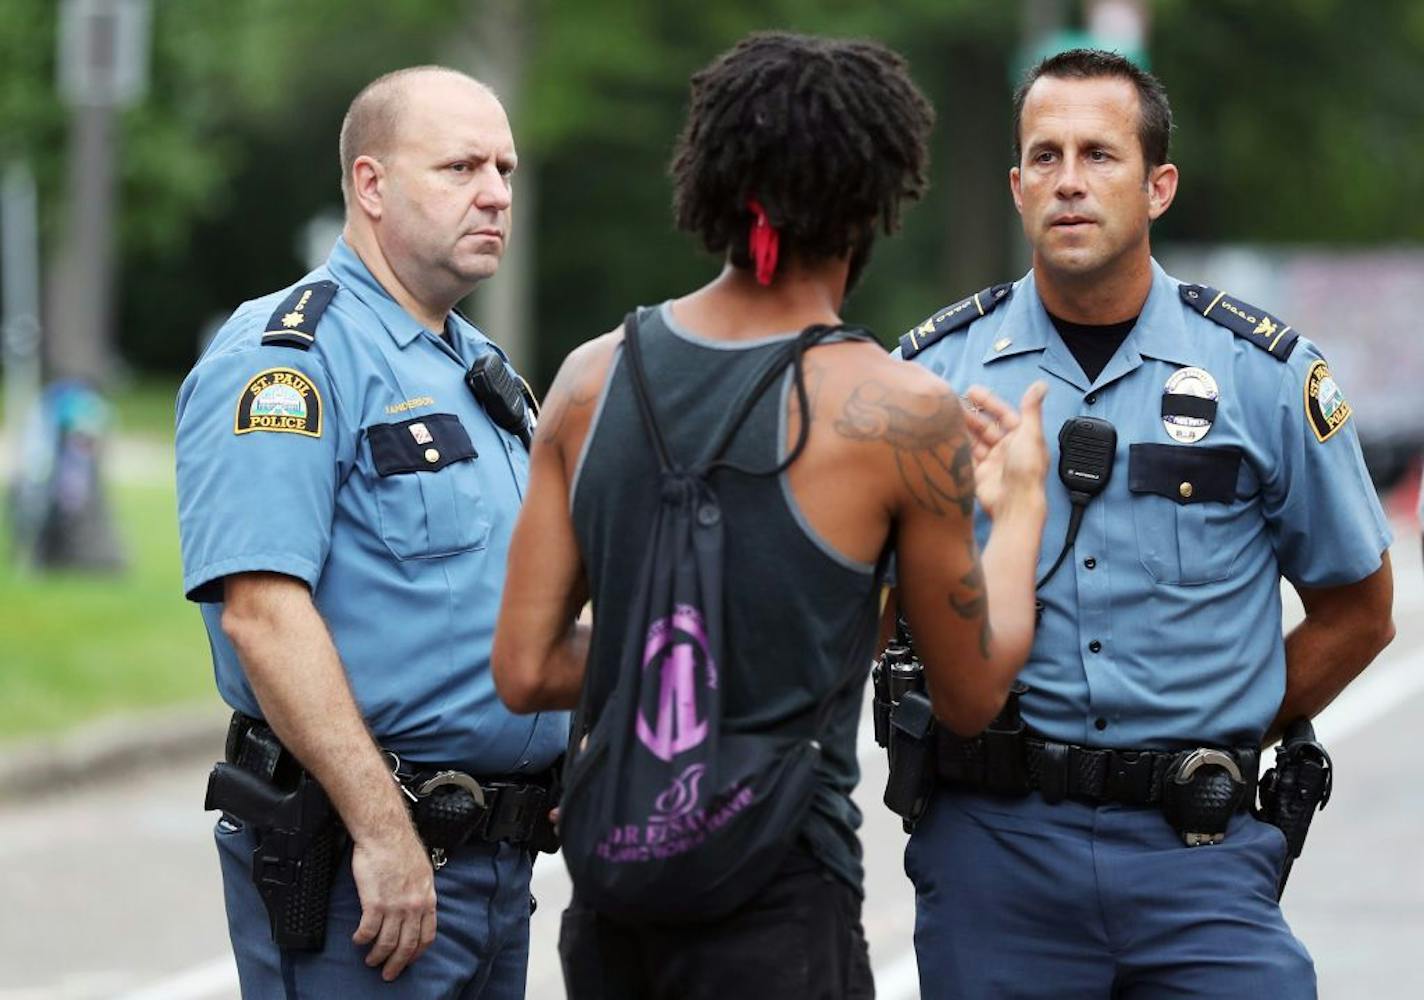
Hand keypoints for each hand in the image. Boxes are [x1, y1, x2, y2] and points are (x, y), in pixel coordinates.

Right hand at [350, 823, 437, 980]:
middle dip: (397, 964)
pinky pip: (368, 931)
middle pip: (407, 945)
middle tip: (388, 974)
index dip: (417, 953)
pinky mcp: (374, 903)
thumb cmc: (402, 848)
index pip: (427, 935)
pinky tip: (357, 940)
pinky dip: (362, 939)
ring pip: (387, 943)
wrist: (386, 834)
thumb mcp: (423, 872)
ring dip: (377, 956)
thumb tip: (418, 906)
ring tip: (370, 961)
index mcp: (427, 899)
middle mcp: (413, 907)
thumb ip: (421, 892)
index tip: (409, 960)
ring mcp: (395, 906)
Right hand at [960, 381, 1048, 518]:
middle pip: (987, 427)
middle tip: (954, 403)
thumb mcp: (1030, 434)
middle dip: (972, 414)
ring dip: (963, 428)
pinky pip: (967, 456)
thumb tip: (1041, 384)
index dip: (989, 402)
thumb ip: (1031, 409)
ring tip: (948, 417)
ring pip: (975, 440)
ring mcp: (992, 462)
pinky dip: (958, 446)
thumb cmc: (1026, 469)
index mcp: (1022, 438)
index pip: (1004, 415)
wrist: (1014, 504)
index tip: (972, 391)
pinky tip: (948, 437)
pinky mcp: (979, 475)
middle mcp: (1007, 449)